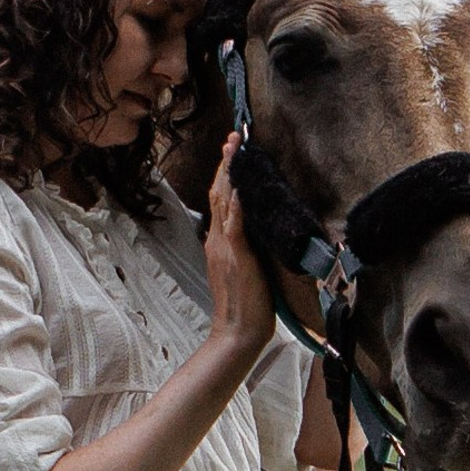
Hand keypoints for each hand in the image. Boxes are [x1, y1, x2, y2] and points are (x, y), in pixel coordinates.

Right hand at [204, 134, 274, 355]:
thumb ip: (241, 248)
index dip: (224, 175)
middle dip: (226, 164)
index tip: (230, 152)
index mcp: (218, 243)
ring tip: (235, 148)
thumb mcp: (241, 269)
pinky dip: (237, 203)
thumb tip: (252, 229)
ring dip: (231, 173)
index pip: (220, 201)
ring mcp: (225, 247)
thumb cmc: (244, 305)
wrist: (237, 332)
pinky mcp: (237, 256)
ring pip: (224, 201)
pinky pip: (235, 224)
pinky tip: (242, 185)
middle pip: (219, 193)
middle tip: (233, 138)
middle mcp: (217, 240)